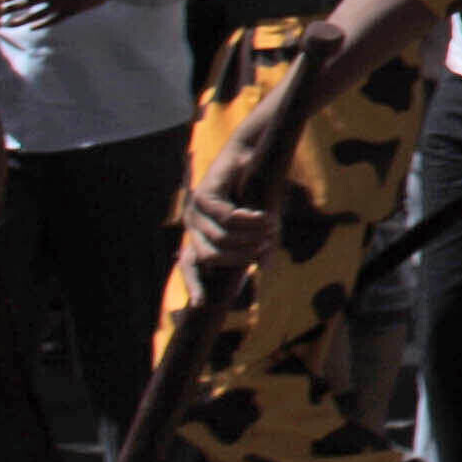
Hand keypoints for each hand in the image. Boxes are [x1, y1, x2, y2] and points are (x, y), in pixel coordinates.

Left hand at [176, 137, 291, 294]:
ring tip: (270, 228)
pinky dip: (249, 220)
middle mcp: (193, 227)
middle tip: (266, 246)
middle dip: (241, 256)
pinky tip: (264, 217)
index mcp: (201, 237)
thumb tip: (264, 269)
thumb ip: (261, 245)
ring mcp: (195, 211)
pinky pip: (227, 218)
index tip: (200, 306)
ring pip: (222, 238)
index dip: (194, 286)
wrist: (253, 155)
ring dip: (250, 237)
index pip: (190, 267)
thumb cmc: (257, 192)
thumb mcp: (261, 225)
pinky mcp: (203, 196)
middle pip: (212, 256)